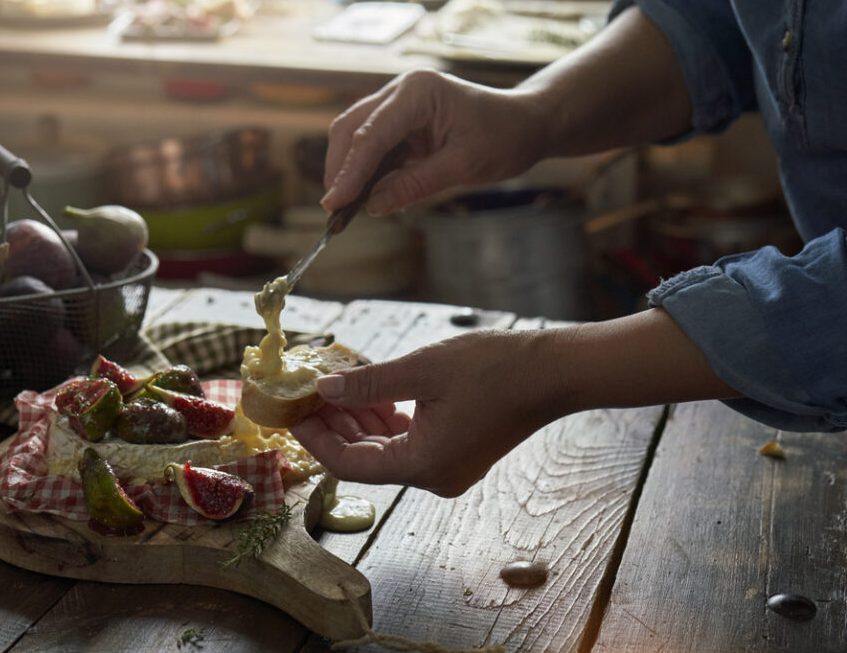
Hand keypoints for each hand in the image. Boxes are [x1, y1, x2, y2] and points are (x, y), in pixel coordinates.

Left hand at [290, 330, 565, 496]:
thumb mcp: (421, 370)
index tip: (293, 411)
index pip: (349, 464)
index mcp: (422, 465)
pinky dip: (385, 419)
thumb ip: (367, 383)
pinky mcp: (456, 451)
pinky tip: (369, 391)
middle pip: (365, 458)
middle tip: (306, 394)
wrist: (553, 372)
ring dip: (357, 419)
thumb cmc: (495, 369)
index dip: (316, 438)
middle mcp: (432, 476)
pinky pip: (407, 442)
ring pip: (385, 449)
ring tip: (334, 385)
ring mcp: (446, 466)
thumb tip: (323, 388)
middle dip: (333, 426)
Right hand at [321, 69, 548, 215]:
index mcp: (418, 92)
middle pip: (352, 128)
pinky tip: (366, 196)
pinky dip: (366, 171)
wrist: (526, 124)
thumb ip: (415, 184)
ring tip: (344, 208)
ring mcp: (399, 104)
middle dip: (340, 169)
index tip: (334, 203)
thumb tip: (373, 206)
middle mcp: (401, 91)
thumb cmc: (504, 137)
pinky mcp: (402, 121)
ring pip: (356, 136)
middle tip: (334, 210)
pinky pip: (373, 146)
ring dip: (349, 171)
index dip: (350, 171)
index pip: (371, 134)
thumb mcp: (464, 166)